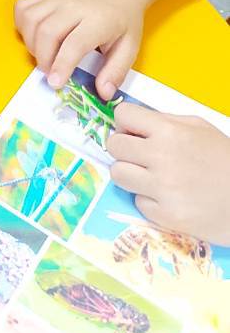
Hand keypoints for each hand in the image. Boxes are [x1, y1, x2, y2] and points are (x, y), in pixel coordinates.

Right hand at [15, 0, 149, 97]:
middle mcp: (74, 6)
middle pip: (47, 32)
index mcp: (98, 20)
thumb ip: (116, 72)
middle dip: (43, 59)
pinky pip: (23, 8)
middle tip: (51, 73)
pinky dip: (22, 25)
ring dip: (31, 44)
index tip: (55, 83)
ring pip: (30, 20)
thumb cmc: (123, 20)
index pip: (74, 44)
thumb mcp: (129, 48)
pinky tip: (34, 36)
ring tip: (44, 55)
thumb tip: (103, 93)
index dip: (61, 65)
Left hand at [107, 104, 229, 245]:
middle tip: (139, 156)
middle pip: (113, 145)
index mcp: (169, 131)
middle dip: (123, 148)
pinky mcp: (165, 216)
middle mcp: (160, 158)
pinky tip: (167, 197)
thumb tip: (133, 122)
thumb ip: (164, 122)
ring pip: (117, 174)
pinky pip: (137, 201)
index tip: (134, 132)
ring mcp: (161, 189)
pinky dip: (148, 199)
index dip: (125, 123)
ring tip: (149, 177)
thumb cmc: (225, 160)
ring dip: (130, 174)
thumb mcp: (199, 128)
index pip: (122, 116)